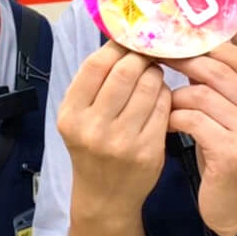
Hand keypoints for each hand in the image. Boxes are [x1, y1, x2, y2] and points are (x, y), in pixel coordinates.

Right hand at [57, 41, 171, 226]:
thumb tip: (120, 40)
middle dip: (140, 58)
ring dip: (155, 74)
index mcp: (71, 114)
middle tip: (144, 57)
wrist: (104, 197)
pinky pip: (163, 107)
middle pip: (126, 71)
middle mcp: (94, 128)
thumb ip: (93, 83)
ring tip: (152, 76)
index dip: (116, 46)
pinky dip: (164, 94)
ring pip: (149, 86)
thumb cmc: (91, 148)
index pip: (97, 64)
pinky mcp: (148, 151)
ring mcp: (122, 141)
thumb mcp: (77, 116)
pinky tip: (159, 97)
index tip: (127, 42)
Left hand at [164, 44, 236, 235]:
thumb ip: (226, 90)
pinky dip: (174, 118)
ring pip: (202, 95)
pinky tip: (167, 124)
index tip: (184, 41)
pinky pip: (193, 120)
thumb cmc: (233, 159)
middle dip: (185, 62)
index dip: (212, 46)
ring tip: (165, 103)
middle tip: (160, 59)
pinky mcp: (232, 152)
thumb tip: (191, 52)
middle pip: (219, 72)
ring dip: (176, 97)